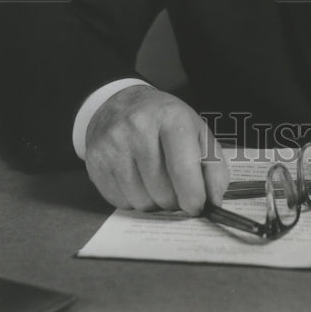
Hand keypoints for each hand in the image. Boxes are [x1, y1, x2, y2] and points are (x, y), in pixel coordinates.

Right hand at [83, 86, 229, 213]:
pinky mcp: (95, 160)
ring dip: (154, 202)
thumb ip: (213, 164)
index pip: (183, 166)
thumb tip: (215, 199)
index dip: (193, 194)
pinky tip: (137, 180)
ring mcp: (113, 143)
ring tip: (156, 182)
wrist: (120, 104)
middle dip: (174, 200)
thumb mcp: (196, 131)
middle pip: (162, 190)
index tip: (197, 207)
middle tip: (176, 189)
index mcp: (170, 116)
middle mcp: (138, 127)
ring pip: (141, 201)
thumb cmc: (165, 122)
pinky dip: (133, 200)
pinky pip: (120, 202)